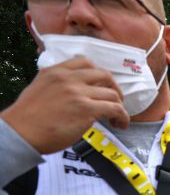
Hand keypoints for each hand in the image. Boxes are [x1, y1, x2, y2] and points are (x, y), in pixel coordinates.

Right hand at [0, 57, 128, 153]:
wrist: (22, 131)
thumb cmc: (28, 118)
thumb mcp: (40, 88)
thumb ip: (57, 85)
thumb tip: (75, 92)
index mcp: (55, 71)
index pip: (84, 62)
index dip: (99, 75)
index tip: (102, 86)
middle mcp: (68, 79)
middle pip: (104, 75)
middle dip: (114, 88)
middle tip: (115, 101)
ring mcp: (78, 93)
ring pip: (112, 94)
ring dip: (119, 107)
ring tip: (117, 119)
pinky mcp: (87, 109)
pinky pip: (115, 109)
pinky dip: (123, 117)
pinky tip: (120, 124)